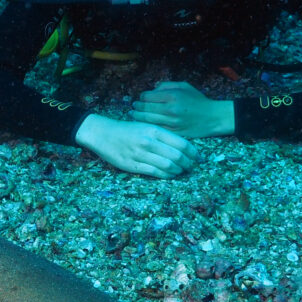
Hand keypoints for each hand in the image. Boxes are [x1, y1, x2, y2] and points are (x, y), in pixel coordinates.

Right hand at [74, 114, 199, 178]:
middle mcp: (149, 142)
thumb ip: (163, 135)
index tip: (199, 157)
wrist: (102, 133)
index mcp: (154, 130)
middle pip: (178, 156)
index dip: (194, 153)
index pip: (182, 144)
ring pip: (168, 166)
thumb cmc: (126, 130)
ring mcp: (140, 154)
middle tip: (191, 166)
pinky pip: (155, 173)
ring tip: (181, 171)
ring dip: (179, 171)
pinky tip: (170, 175)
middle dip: (188, 164)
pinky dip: (166, 176)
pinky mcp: (132, 165)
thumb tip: (183, 146)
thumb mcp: (146, 126)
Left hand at [132, 82, 235, 138]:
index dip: (141, 97)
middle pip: (145, 109)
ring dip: (138, 117)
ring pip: (148, 120)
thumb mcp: (184, 86)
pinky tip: (143, 124)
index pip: (147, 97)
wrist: (213, 117)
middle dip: (136, 107)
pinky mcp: (174, 132)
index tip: (140, 98)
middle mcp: (171, 109)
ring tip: (134, 115)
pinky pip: (156, 129)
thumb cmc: (198, 100)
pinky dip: (147, 126)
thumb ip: (166, 86)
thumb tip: (151, 90)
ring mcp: (172, 122)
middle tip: (133, 107)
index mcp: (172, 96)